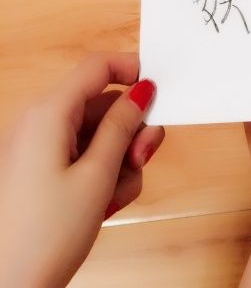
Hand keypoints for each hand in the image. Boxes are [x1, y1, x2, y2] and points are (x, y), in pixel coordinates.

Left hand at [0, 52, 164, 287]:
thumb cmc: (43, 236)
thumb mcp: (97, 176)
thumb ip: (123, 127)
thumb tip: (142, 91)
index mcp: (49, 113)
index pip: (98, 66)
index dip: (133, 70)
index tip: (161, 93)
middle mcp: (40, 123)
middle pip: (103, 105)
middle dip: (131, 132)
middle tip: (142, 160)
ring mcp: (38, 148)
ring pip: (98, 135)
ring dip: (119, 162)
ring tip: (115, 198)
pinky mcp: (40, 172)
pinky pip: (82, 158)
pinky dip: (101, 177)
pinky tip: (102, 207)